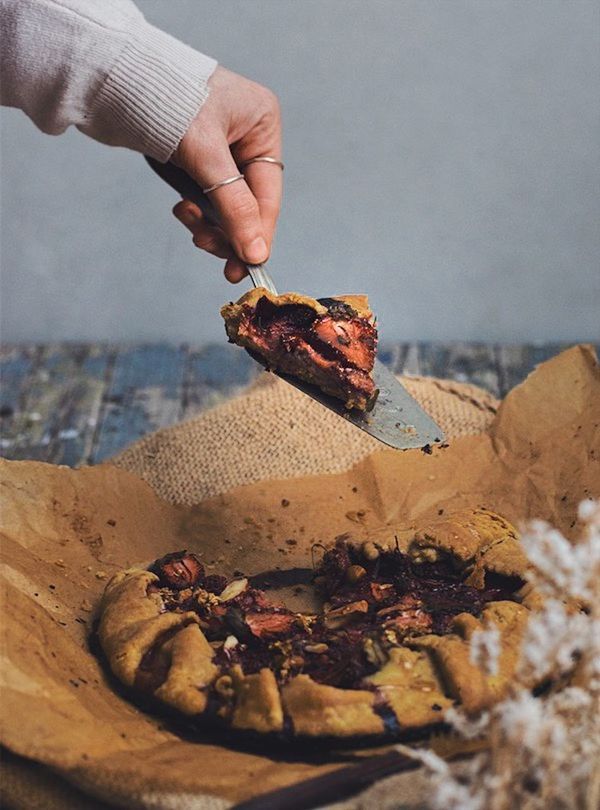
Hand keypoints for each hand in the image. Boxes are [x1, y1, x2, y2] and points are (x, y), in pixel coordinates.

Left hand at [172, 66, 281, 281]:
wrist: (110, 76)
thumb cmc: (164, 100)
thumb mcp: (205, 156)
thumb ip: (233, 207)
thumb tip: (257, 252)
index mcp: (262, 125)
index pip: (268, 194)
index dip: (258, 232)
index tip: (248, 266)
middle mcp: (246, 136)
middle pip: (248, 204)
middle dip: (228, 230)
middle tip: (206, 248)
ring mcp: (222, 148)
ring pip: (226, 206)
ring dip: (208, 223)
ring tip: (185, 219)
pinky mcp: (197, 158)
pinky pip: (206, 199)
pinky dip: (196, 212)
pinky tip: (181, 209)